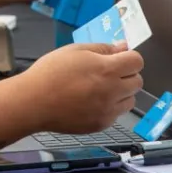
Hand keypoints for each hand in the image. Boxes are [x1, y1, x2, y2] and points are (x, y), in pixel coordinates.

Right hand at [20, 43, 143, 133]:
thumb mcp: (75, 50)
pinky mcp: (101, 124)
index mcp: (107, 69)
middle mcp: (112, 91)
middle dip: (127, 75)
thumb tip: (123, 47)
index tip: (119, 59)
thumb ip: (103, 49)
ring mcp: (107, 110)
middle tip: (108, 73)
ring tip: (100, 89)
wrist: (33, 101)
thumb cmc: (50, 72)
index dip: (129, 58)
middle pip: (138, 82)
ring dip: (121, 93)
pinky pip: (116, 114)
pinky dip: (110, 108)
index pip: (137, 61)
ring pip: (130, 100)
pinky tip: (91, 102)